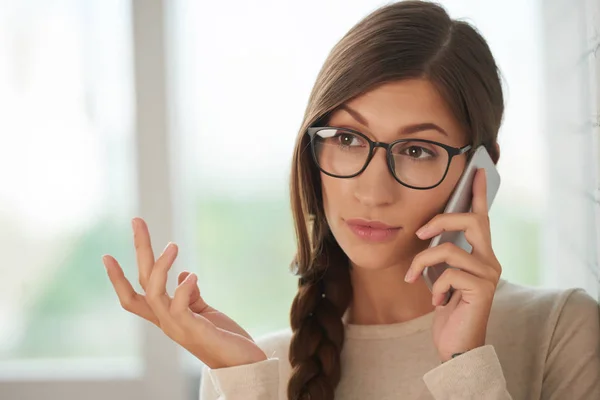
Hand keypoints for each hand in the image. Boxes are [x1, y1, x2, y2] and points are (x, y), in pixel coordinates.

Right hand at [102, 217, 266, 368]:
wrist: (244, 363)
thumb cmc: (224, 338)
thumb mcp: (204, 312)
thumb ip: (190, 296)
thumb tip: (182, 275)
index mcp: (167, 316)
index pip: (134, 296)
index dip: (119, 278)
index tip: (107, 255)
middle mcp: (166, 322)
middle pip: (143, 283)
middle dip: (140, 250)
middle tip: (137, 221)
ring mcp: (177, 327)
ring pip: (154, 292)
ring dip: (161, 266)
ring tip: (173, 245)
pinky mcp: (193, 330)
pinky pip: (178, 307)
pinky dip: (183, 288)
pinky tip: (192, 276)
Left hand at [404, 169, 501, 361]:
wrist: (454, 344)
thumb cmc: (446, 308)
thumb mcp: (439, 274)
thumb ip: (441, 254)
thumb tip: (425, 232)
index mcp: (480, 254)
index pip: (481, 217)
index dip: (478, 193)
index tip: (476, 170)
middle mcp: (490, 260)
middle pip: (473, 221)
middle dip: (442, 220)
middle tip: (420, 232)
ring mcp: (488, 274)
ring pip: (449, 249)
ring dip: (422, 263)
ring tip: (414, 279)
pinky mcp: (482, 289)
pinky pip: (448, 274)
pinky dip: (434, 285)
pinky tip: (437, 301)